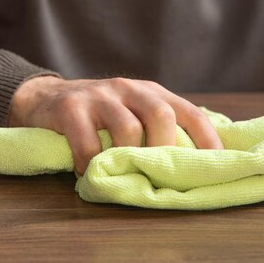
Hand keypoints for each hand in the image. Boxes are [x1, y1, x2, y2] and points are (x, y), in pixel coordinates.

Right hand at [8, 76, 223, 173]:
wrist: (45, 99)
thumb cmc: (99, 116)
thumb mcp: (133, 112)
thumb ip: (158, 128)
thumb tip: (195, 162)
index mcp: (151, 92)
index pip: (189, 112)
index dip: (207, 138)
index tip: (218, 164)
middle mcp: (129, 89)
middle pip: (161, 114)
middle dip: (164, 148)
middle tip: (157, 172)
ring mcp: (99, 96)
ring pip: (127, 127)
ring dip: (126, 157)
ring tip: (118, 173)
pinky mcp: (71, 108)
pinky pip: (87, 142)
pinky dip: (91, 163)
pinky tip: (87, 172)